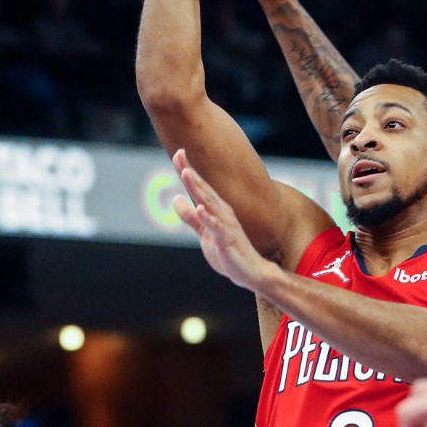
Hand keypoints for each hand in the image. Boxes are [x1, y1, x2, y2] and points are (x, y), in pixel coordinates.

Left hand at [171, 147, 278, 291]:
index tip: (178, 153)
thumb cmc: (229, 252)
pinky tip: (200, 208)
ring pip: (209, 203)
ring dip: (198, 188)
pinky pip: (217, 228)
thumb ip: (190, 217)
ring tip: (186, 173)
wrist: (249, 272)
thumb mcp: (204, 233)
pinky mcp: (228, 240)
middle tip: (179, 154)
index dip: (187, 171)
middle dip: (190, 172)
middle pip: (203, 189)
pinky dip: (209, 217)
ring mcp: (226, 225)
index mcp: (216, 209)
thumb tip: (176, 199)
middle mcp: (222, 212)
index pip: (199, 187)